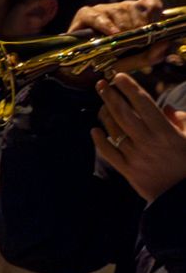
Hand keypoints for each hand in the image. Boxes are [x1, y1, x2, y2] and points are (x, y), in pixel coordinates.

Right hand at [60, 0, 172, 85]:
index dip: (153, 14)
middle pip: (134, 8)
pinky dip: (105, 25)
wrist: (81, 70)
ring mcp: (102, 9)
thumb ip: (151, 55)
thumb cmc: (110, 61)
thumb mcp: (134, 60)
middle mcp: (119, 8)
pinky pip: (97, 16)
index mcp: (135, 14)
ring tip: (121, 43)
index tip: (153, 29)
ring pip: (117, 12)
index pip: (150, 3)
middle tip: (136, 41)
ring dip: (121, 29)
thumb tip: (164, 45)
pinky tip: (112, 34)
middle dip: (136, 27)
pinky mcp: (85, 14)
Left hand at [93, 73, 185, 201]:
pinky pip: (109, 153)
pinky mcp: (128, 171)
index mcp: (166, 131)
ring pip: (114, 130)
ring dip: (105, 115)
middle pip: (124, 114)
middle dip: (110, 96)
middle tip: (100, 84)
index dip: (130, 88)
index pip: (143, 103)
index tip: (118, 76)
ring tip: (102, 104)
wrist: (183, 195)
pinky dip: (99, 141)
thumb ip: (181, 120)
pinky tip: (95, 130)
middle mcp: (148, 142)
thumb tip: (167, 108)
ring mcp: (136, 156)